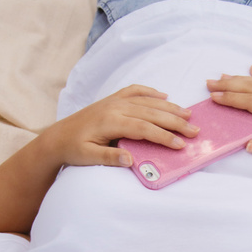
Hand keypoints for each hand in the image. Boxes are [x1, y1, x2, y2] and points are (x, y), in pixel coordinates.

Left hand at [46, 84, 199, 167]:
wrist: (57, 136)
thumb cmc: (73, 149)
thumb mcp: (88, 157)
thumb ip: (109, 158)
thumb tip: (131, 160)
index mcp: (111, 122)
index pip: (144, 128)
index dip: (164, 136)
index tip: (181, 145)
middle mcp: (115, 107)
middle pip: (151, 113)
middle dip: (175, 122)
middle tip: (194, 131)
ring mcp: (114, 101)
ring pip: (148, 101)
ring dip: (169, 108)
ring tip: (188, 115)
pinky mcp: (113, 100)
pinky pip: (135, 91)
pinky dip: (151, 93)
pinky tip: (164, 96)